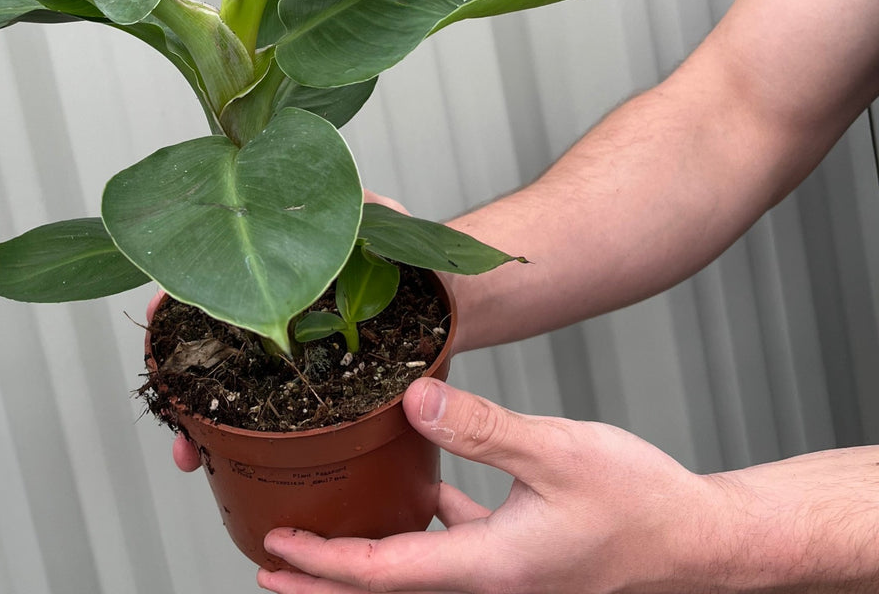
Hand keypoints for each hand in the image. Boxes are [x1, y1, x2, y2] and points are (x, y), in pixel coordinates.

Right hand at [155, 189, 404, 474]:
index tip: (161, 312)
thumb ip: (355, 204)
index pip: (217, 270)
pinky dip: (239, 437)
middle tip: (170, 403)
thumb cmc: (417, 253)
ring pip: (231, 382)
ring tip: (190, 449)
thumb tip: (331, 192)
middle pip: (211, 338)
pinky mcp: (312, 385)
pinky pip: (268, 412)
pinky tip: (223, 457)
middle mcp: (276, 304)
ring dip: (201, 416)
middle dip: (179, 373)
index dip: (183, 290)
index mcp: (282, 261)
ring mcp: (290, 348)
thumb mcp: (384, 218)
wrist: (453, 303)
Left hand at [257, 377, 732, 593]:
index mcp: (489, 568)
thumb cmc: (640, 502)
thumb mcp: (555, 453)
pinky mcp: (525, 554)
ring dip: (369, 556)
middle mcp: (491, 583)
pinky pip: (456, 544)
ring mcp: (509, 574)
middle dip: (327, 583)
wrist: (702, 541)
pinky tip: (419, 493)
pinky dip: (424, 525)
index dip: (324, 563)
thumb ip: (479, 427)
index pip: (385, 574)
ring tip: (328, 534)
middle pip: (390, 586)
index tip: (275, 550)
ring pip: (419, 567)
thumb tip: (411, 398)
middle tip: (272, 568)